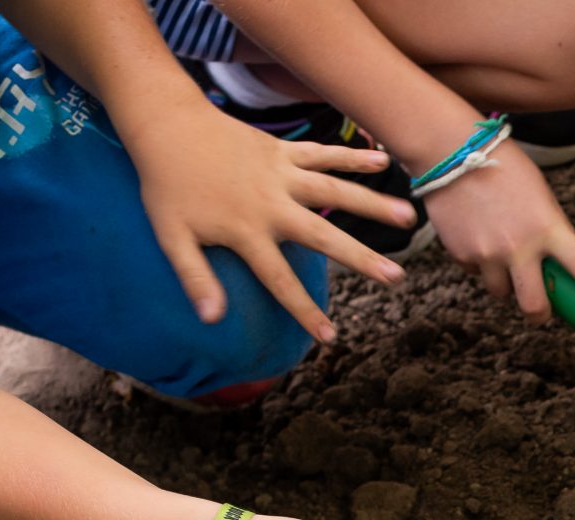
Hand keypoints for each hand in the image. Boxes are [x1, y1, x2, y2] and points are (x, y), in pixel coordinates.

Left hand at [124, 99, 416, 339]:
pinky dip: (353, 156)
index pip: (280, 280)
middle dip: (361, 259)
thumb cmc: (165, 186)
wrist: (165, 125)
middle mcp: (272, 204)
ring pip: (335, 191)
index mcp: (246, 230)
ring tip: (408, 218)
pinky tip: (385, 163)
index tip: (330, 338)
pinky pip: (324, 154)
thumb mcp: (171, 236)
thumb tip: (211, 320)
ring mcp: (281, 175)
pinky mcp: (283, 151)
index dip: (305, 311)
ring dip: (372, 204)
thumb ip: (195, 277)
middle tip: (395, 278)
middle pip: (323, 237)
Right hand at [423, 149, 574, 323]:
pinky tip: (478, 234)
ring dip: (507, 283)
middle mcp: (520, 246)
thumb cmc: (503, 169)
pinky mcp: (462, 256)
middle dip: (541, 314)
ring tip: (500, 250)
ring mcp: (488, 254)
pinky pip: (478, 274)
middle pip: (536, 306)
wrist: (450, 151)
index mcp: (549, 227)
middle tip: (541, 310)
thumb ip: (554, 231)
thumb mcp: (542, 196)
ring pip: (503, 293)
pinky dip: (482, 263)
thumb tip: (564, 267)